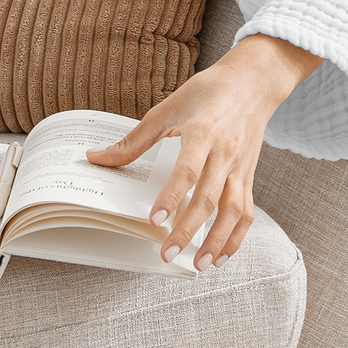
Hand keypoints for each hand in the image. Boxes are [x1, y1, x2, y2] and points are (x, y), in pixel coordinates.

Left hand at [84, 34, 323, 270]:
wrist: (252, 83)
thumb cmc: (205, 94)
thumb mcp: (165, 110)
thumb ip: (133, 141)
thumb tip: (95, 158)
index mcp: (202, 134)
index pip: (187, 171)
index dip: (172, 196)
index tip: (155, 219)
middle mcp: (225, 154)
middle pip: (209, 199)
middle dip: (189, 230)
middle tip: (168, 253)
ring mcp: (240, 168)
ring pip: (233, 211)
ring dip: (217, 242)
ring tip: (198, 265)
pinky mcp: (249, 176)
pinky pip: (246, 211)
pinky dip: (236, 236)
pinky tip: (221, 255)